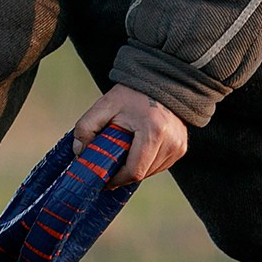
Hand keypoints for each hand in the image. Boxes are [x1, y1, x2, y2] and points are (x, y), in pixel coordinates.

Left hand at [71, 84, 188, 187]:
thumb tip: (79, 152)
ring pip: (151, 172)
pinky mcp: (181, 148)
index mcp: (153, 132)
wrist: (160, 81)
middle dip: (123, 174)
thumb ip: (86, 127)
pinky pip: (160, 166)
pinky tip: (138, 149)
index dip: (115, 180)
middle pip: (142, 174)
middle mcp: (171, 142)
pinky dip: (146, 163)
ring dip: (135, 169)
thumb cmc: (132, 93)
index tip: (102, 179)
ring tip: (124, 152)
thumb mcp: (104, 105)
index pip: (134, 171)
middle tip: (109, 165)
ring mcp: (179, 146)